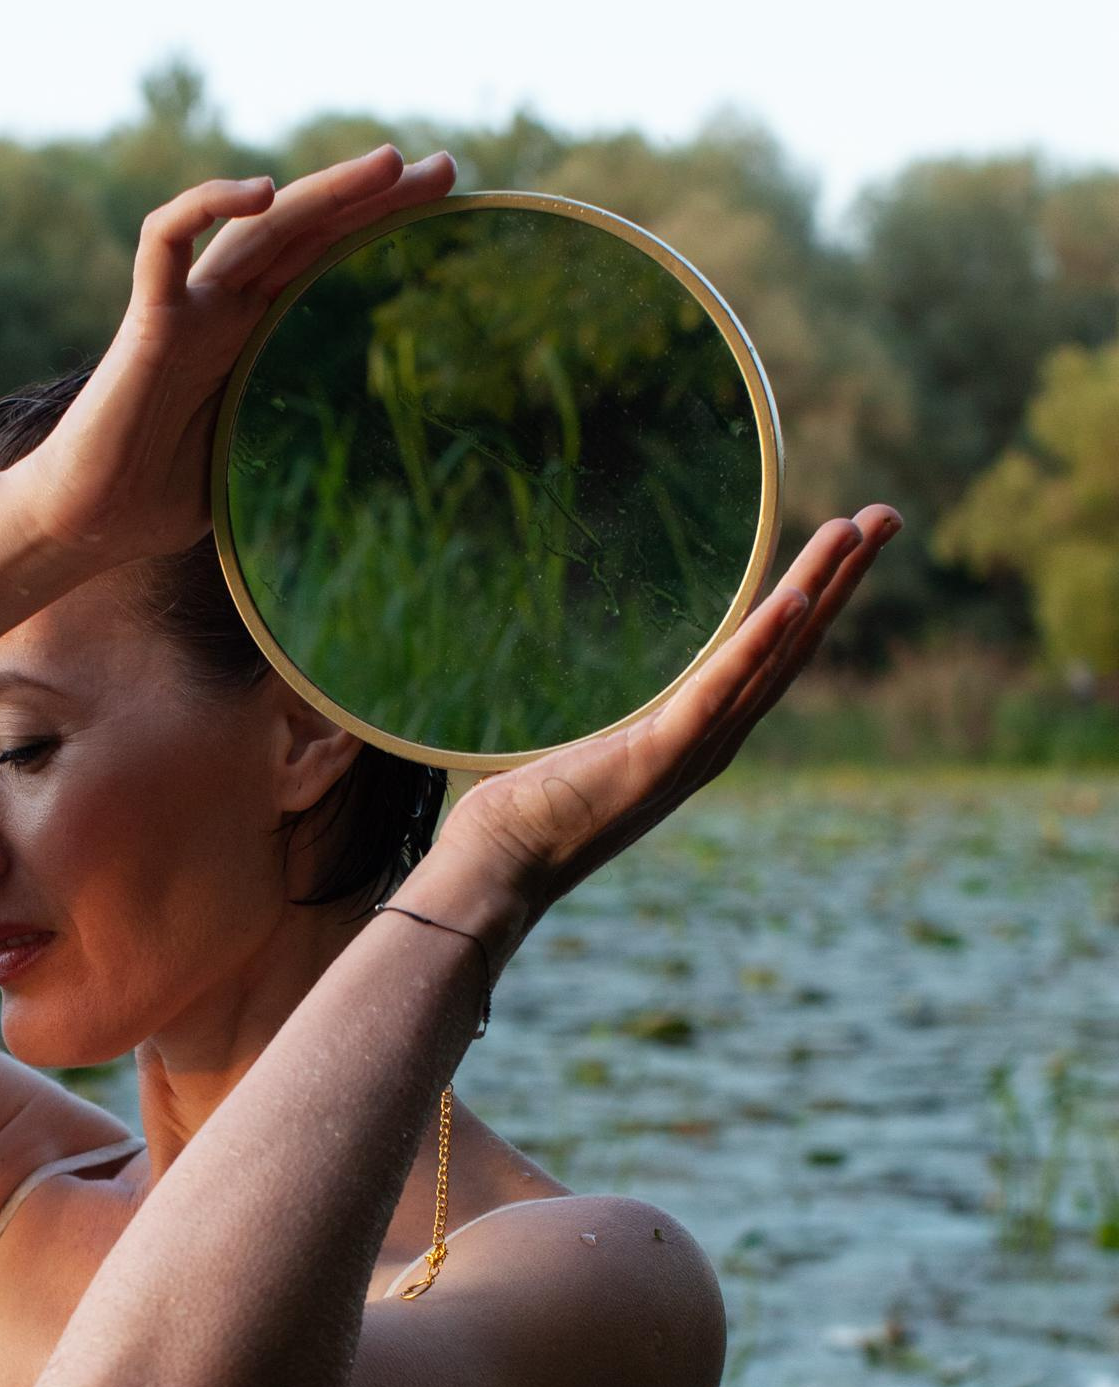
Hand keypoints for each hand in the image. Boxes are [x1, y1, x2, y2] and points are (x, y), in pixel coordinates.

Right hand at [10, 144, 457, 567]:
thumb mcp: (258, 462)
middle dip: (376, 198)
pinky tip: (256, 191)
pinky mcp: (147, 321)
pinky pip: (166, 244)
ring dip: (324, 191)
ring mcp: (188, 308)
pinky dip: (204, 206)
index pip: (328, 265)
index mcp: (255, 336)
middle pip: (309, 233)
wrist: (87, 522)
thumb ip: (301, 436)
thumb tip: (380, 465)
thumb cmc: (159, 501)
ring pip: (259, 227)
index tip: (450, 212)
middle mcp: (227, 309)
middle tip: (446, 170)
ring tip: (389, 163)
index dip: (382, 232)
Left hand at [411, 507, 904, 963]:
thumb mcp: (588, 755)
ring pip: (772, 659)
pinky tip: (793, 598)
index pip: (771, 658)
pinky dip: (757, 646)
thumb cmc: (526, 816)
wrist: (499, 870)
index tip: (846, 543)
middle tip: (887, 516)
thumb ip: (612, 727)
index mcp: (698, 738)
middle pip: (793, 650)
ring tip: (858, 531)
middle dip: (843, 581)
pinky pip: (717, 691)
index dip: (814, 600)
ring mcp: (691, 754)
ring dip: (819, 591)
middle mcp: (712, 746)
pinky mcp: (658, 755)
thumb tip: (595, 704)